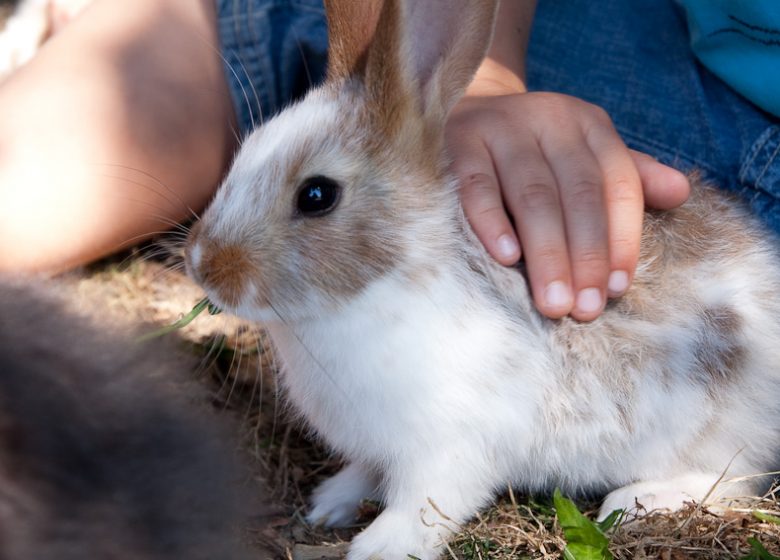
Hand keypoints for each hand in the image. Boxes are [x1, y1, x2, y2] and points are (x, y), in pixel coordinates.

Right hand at [446, 88, 689, 320]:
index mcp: (588, 125)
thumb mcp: (583, 153)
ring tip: (553, 302)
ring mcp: (503, 129)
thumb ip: (629, 175)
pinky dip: (492, 222)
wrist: (468, 107)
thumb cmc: (533, 147)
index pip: (617, 184)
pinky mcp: (461, 143)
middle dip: (586, 256)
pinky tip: (506, 257)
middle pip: (578, 194)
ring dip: (547, 253)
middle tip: (585, 309)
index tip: (618, 288)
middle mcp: (550, 120)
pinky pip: (478, 186)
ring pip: (532, 196)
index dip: (622, 238)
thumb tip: (680, 193)